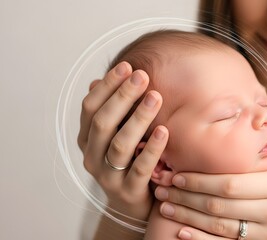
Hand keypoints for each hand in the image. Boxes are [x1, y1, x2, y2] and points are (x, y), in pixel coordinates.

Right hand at [78, 61, 168, 222]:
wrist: (137, 204)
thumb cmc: (129, 161)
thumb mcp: (118, 135)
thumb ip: (112, 112)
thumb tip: (99, 81)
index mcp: (87, 140)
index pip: (90, 108)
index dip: (107, 86)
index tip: (127, 66)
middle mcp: (92, 157)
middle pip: (103, 122)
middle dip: (122, 96)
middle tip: (142, 76)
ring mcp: (108, 177)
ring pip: (120, 144)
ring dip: (138, 118)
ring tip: (155, 97)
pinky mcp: (128, 192)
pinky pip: (140, 169)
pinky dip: (151, 149)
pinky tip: (163, 130)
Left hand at [154, 155, 266, 239]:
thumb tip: (244, 137)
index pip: (231, 181)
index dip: (199, 179)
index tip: (176, 173)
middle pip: (219, 203)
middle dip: (185, 195)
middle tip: (161, 188)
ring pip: (219, 225)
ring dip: (187, 216)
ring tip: (165, 206)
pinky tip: (182, 233)